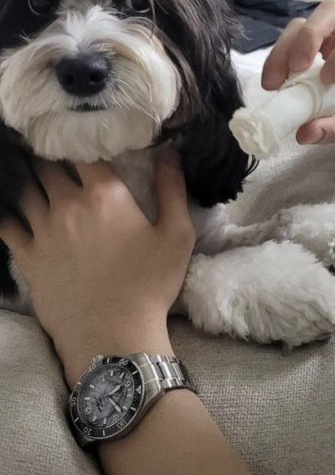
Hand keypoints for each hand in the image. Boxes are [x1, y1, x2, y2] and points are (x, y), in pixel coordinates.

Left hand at [0, 151, 194, 386]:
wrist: (114, 336)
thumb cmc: (150, 284)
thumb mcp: (177, 234)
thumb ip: (172, 187)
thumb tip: (169, 151)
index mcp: (105, 194)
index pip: (85, 151)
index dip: (82, 140)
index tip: (82, 138)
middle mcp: (68, 204)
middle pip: (49, 166)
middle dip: (51, 156)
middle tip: (54, 152)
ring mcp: (43, 230)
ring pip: (26, 190)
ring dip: (31, 179)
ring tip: (32, 173)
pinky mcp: (27, 257)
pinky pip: (7, 224)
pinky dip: (7, 211)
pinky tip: (11, 208)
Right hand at [262, 0, 334, 156]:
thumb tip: (305, 132)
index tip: (328, 80)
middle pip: (333, 11)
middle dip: (310, 35)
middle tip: (296, 68)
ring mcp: (331, 39)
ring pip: (303, 23)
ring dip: (284, 49)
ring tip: (274, 84)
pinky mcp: (310, 48)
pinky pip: (289, 42)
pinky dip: (277, 59)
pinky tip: (273, 84)